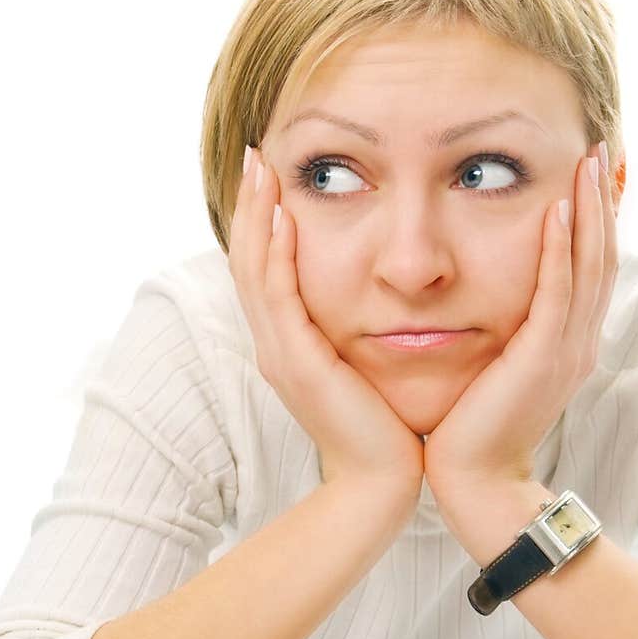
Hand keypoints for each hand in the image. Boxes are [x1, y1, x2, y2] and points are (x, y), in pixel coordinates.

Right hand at [229, 147, 425, 495]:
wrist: (383, 483)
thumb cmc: (388, 429)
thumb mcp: (368, 367)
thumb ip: (362, 332)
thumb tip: (385, 296)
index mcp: (291, 344)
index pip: (266, 269)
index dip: (263, 221)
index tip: (273, 173)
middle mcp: (275, 345)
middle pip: (249, 260)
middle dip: (252, 205)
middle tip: (257, 155)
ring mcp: (280, 355)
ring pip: (254, 271)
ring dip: (257, 216)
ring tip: (262, 169)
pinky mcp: (297, 364)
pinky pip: (278, 298)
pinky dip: (276, 254)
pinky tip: (283, 218)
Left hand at [423, 143, 617, 499]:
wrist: (475, 483)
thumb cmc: (471, 431)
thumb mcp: (497, 371)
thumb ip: (506, 334)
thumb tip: (491, 300)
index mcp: (567, 344)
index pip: (588, 268)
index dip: (593, 218)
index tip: (586, 171)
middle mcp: (577, 343)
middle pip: (599, 256)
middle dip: (600, 200)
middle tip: (598, 147)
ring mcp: (565, 351)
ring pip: (587, 266)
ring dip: (588, 210)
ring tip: (586, 161)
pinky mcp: (543, 359)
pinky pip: (557, 292)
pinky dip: (559, 249)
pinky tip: (557, 209)